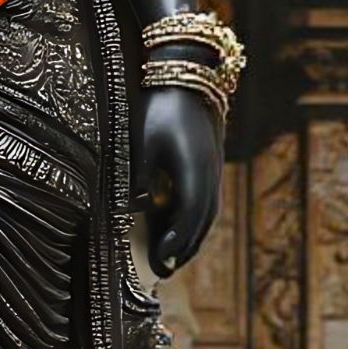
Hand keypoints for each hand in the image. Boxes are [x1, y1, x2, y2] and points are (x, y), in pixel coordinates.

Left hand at [135, 85, 222, 277]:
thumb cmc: (160, 108)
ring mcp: (215, 171)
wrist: (189, 78)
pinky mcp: (212, 166)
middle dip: (185, 248)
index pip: (190, 216)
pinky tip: (179, 227)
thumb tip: (132, 209)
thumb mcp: (142, 141)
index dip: (177, 242)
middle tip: (165, 270)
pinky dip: (196, 221)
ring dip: (193, 237)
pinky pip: (208, 201)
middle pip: (203, 222)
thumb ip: (138, 176)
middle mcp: (211, 175)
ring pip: (208, 214)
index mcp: (196, 170)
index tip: (162, 261)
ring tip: (172, 257)